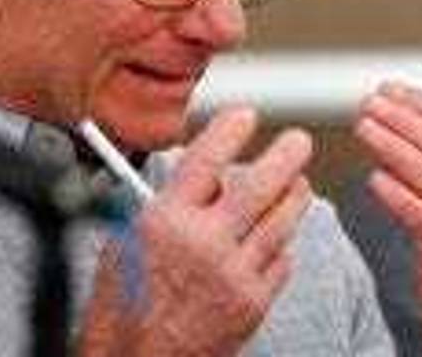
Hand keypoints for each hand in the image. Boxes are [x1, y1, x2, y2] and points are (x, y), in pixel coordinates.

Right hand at [79, 107, 313, 356]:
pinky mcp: (253, 303)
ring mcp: (233, 274)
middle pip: (262, 184)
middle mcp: (203, 244)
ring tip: (296, 182)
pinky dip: (280, 244)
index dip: (232, 129)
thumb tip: (202, 171)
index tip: (246, 115)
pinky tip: (275, 237)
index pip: (207, 158)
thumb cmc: (123, 306)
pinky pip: (282, 260)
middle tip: (298, 141)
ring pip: (283, 219)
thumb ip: (168, 203)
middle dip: (288, 154)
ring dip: (295, 195)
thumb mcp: (127, 240)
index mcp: (165, 221)